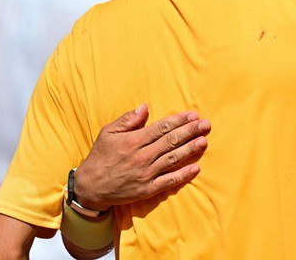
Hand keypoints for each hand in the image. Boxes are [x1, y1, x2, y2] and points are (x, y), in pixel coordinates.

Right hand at [73, 104, 210, 211]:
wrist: (90, 188)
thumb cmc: (100, 157)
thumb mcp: (108, 133)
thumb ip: (127, 120)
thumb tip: (145, 107)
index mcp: (133, 141)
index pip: (162, 128)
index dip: (179, 121)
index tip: (193, 115)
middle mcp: (142, 156)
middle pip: (171, 141)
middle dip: (190, 132)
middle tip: (206, 125)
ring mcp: (146, 174)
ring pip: (173, 159)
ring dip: (190, 150)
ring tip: (204, 141)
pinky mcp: (147, 189)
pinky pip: (169, 181)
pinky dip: (183, 175)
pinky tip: (196, 168)